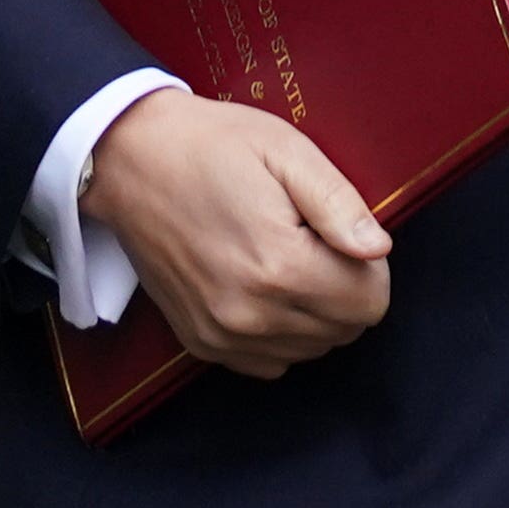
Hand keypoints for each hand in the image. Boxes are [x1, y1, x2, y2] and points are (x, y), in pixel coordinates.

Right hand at [79, 88, 391, 377]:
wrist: (129, 160)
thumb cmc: (210, 146)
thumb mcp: (286, 151)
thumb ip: (339, 204)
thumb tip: (379, 249)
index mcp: (279, 265)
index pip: (370, 302)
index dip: (369, 264)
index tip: (337, 231)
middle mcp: (251, 313)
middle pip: (345, 330)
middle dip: (345, 287)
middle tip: (309, 238)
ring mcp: (222, 334)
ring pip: (312, 349)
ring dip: (313, 311)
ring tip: (282, 256)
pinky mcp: (201, 342)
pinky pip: (271, 361)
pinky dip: (280, 331)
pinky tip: (261, 284)